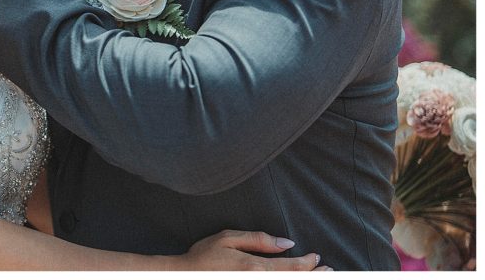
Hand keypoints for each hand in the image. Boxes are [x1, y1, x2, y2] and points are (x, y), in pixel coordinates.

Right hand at [170, 230, 331, 270]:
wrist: (183, 276)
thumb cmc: (203, 256)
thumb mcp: (227, 238)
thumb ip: (258, 240)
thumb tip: (286, 243)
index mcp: (254, 267)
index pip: (291, 267)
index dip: (308, 263)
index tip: (317, 258)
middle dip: (314, 277)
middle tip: (330, 272)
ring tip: (320, 278)